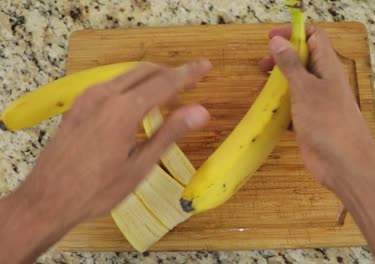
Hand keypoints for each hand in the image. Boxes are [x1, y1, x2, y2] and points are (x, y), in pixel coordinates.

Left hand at [15, 60, 210, 224]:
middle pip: (146, 71)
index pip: (164, 82)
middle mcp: (104, 94)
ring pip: (127, 75)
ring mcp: (87, 97)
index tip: (206, 66)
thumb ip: (170, 133)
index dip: (188, 73)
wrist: (47, 199)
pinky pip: (112, 84)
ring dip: (152, 80)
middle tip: (191, 84)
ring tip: (169, 97)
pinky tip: (138, 105)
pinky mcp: (78, 105)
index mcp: (123, 109)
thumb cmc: (98, 189)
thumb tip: (201, 111)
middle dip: (171, 73)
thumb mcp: (140, 165)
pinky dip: (133, 87)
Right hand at [259, 26, 374, 191]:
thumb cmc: (327, 122)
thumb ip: (290, 64)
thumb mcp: (305, 89)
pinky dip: (280, 106)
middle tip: (262, 66)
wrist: (343, 163)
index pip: (314, 37)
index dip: (294, 32)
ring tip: (261, 89)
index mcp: (327, 67)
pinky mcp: (309, 121)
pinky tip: (268, 111)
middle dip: (281, 58)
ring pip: (296, 84)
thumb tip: (278, 41)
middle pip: (302, 59)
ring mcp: (316, 102)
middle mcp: (323, 81)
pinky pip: (292, 106)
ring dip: (278, 83)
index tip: (271, 38)